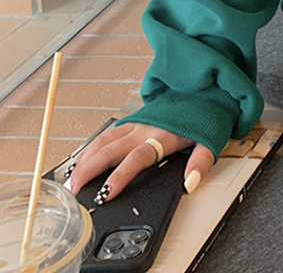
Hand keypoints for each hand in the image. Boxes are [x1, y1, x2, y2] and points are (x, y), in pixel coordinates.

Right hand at [67, 122, 213, 203]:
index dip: (119, 177)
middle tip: (74, 191)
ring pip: (104, 140)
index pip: (136, 159)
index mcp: (163, 135)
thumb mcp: (211, 139)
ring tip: (71, 178)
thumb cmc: (206, 115)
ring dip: (86, 158)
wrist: (205, 87)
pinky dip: (92, 146)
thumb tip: (190, 182)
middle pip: (111, 149)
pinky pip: (108, 133)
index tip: (105, 194)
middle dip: (89, 170)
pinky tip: (83, 158)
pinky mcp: (135, 119)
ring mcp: (137, 122)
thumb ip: (201, 161)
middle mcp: (145, 128)